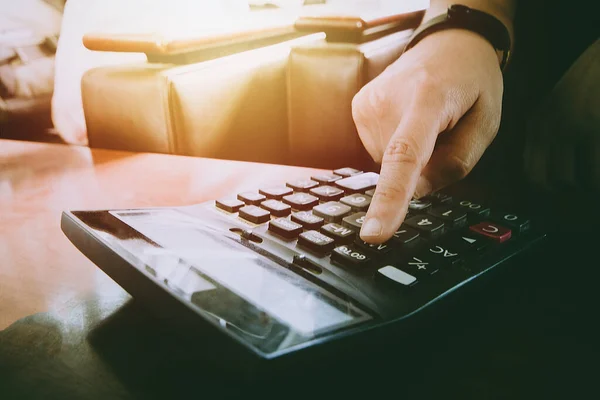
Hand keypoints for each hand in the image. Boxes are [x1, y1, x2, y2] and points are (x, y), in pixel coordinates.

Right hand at [352, 29, 503, 242]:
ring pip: (388, 161)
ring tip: (426, 121)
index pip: (405, 157)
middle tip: (444, 131)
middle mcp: (387, 101)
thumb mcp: (486, 123)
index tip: (374, 234)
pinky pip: (379, 149)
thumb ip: (456, 163)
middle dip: (424, 165)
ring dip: (409, 154)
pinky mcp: (357, 108)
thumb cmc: (471, 82)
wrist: (447, 43)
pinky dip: (396, 145)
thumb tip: (417, 191)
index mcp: (427, 100)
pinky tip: (407, 120)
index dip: (391, 199)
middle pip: (402, 166)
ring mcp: (366, 104)